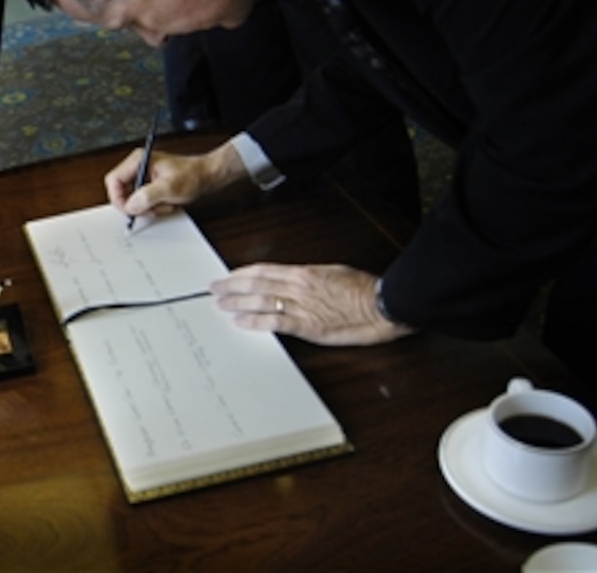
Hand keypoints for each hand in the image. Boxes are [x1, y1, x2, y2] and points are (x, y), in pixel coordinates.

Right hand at [103, 141, 246, 218]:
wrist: (208, 176)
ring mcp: (143, 176)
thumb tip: (130, 205)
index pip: (114, 180)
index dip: (118, 198)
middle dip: (137, 205)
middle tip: (152, 209)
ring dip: (148, 208)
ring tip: (165, 204)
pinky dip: (154, 207)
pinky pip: (143, 202)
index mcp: (139, 160)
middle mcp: (138, 166)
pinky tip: (167, 203)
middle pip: (121, 191)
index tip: (129, 210)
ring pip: (133, 200)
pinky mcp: (149, 185)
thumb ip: (148, 196)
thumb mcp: (170, 187)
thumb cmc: (193, 175)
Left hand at [210, 263, 414, 345]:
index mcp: (303, 272)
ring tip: (220, 304)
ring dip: (237, 303)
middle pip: (256, 284)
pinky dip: (254, 322)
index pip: (264, 270)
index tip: (229, 275)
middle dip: (232, 286)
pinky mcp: (308, 326)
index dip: (243, 273)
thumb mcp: (332, 273)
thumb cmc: (362, 289)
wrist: (382, 304)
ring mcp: (301, 306)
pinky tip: (240, 322)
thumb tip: (292, 280)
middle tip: (214, 288)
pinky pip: (274, 322)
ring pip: (260, 301)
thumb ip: (309, 277)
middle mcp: (298, 286)